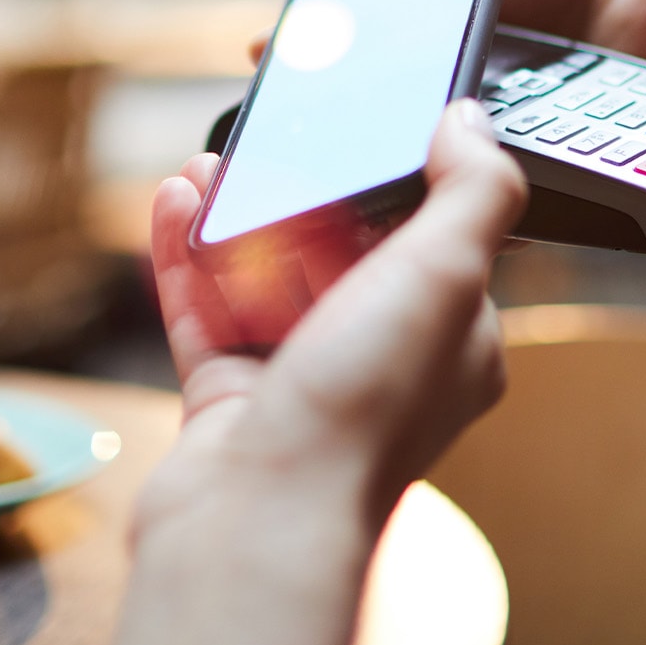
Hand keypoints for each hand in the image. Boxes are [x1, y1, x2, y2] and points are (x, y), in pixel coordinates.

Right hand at [146, 99, 525, 531]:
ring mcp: (299, 381)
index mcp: (448, 343)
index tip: (353, 131)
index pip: (428, 241)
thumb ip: (472, 191)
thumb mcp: (443, 277)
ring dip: (232, 212)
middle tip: (262, 139)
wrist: (256, 523)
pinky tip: (173, 203)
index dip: (388, 183)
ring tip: (202, 165)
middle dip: (293, 189)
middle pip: (335, 251)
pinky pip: (206, 309)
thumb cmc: (360, 412)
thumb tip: (471, 122)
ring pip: (263, 273)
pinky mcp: (231, 397)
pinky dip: (188, 254)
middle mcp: (378, 363)